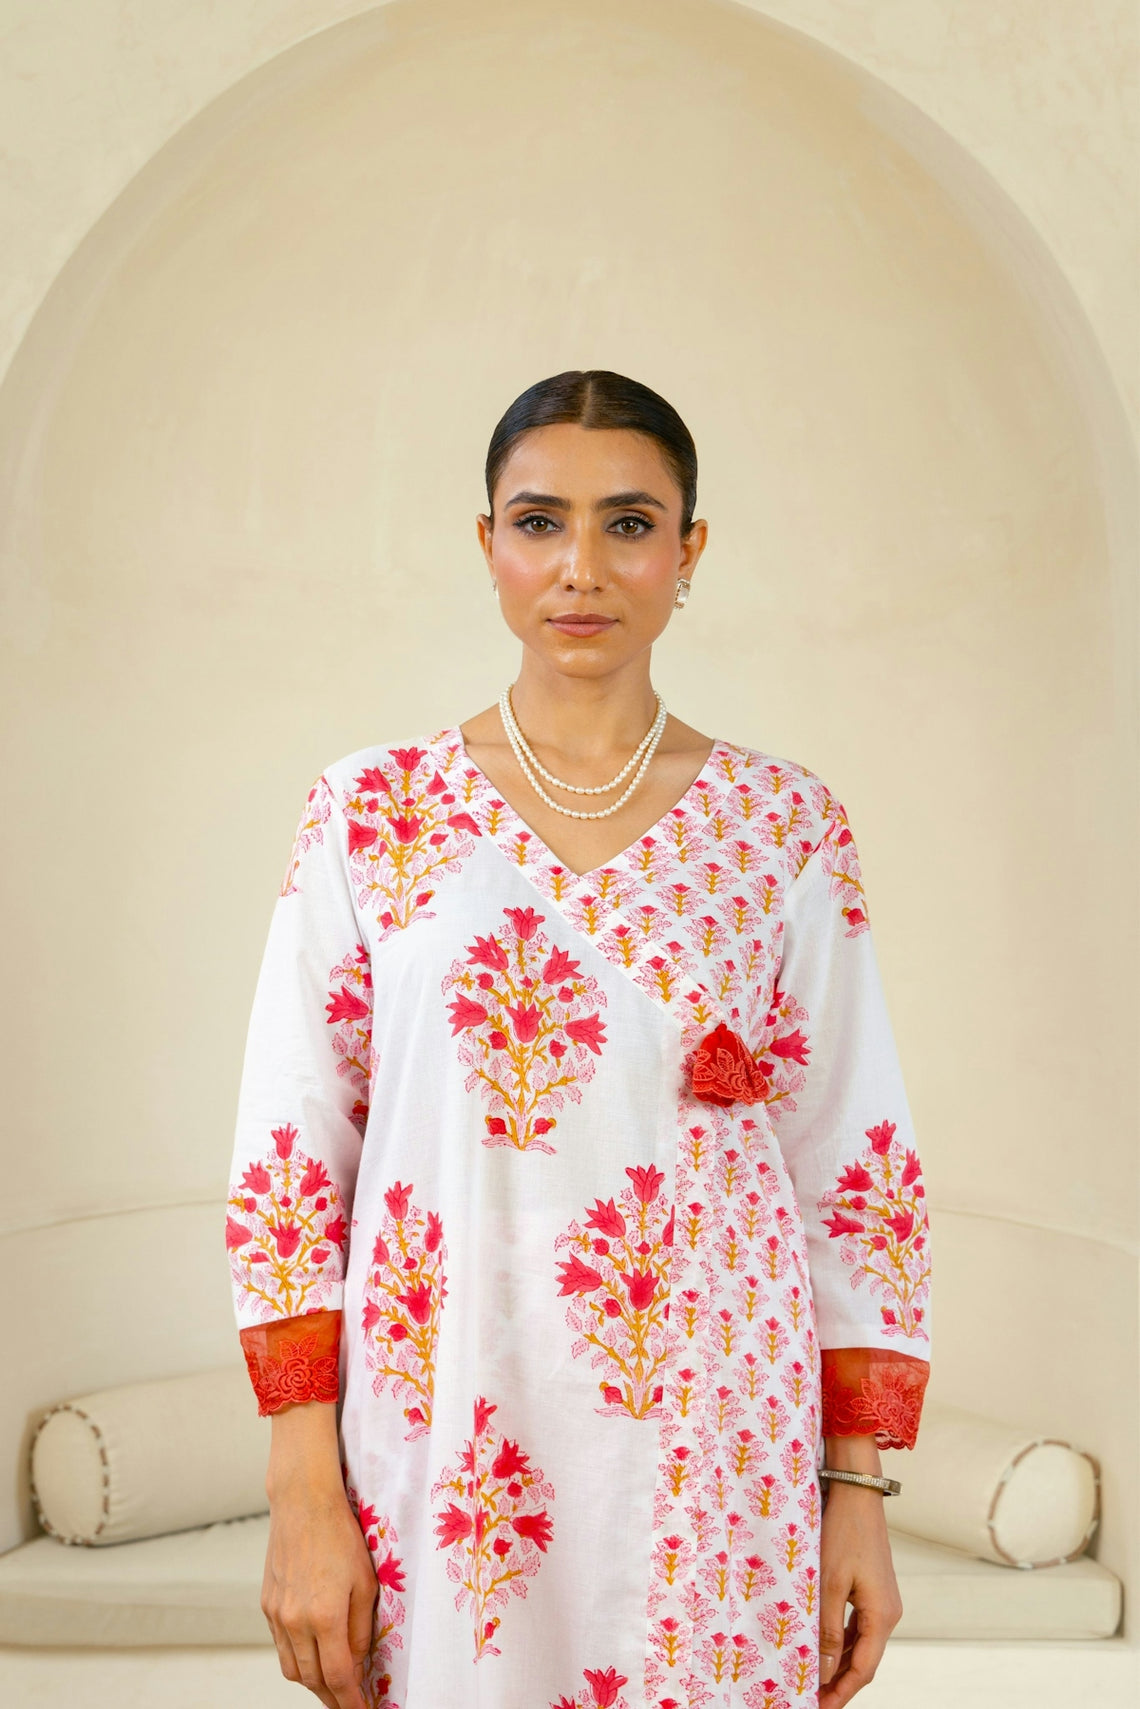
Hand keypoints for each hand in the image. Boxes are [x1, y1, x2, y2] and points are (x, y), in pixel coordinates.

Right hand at [262, 1401, 377, 1708]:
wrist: (303, 1503)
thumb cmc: (341, 1537)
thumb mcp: (366, 1583)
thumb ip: (361, 1629)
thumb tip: (358, 1663)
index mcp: (324, 1616)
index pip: (338, 1678)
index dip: (351, 1702)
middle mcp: (295, 1621)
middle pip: (312, 1680)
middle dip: (332, 1698)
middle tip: (350, 1702)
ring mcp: (276, 1615)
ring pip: (293, 1668)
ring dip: (313, 1683)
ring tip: (333, 1684)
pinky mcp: (267, 1605)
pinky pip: (281, 1646)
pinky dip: (298, 1659)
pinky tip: (313, 1654)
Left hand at [817, 1481, 902, 1705]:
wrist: (858, 1493)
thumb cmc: (843, 1534)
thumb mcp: (829, 1583)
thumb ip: (826, 1629)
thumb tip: (823, 1673)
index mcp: (883, 1616)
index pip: (863, 1670)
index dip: (841, 1692)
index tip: (818, 1707)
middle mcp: (888, 1613)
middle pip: (863, 1661)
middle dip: (838, 1682)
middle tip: (810, 1697)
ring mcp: (882, 1601)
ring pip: (859, 1644)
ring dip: (838, 1663)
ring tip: (812, 1679)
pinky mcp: (872, 1589)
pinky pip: (857, 1626)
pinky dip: (840, 1641)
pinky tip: (821, 1648)